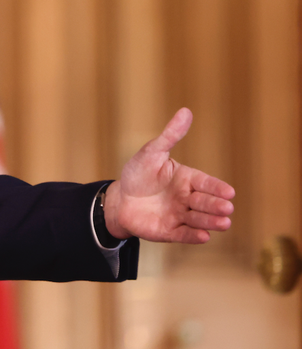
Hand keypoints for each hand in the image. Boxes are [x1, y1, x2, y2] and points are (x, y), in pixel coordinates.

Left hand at [105, 107, 234, 242]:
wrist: (119, 199)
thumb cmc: (138, 173)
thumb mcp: (152, 152)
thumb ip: (170, 135)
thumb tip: (186, 111)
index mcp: (187, 179)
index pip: (206, 183)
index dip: (217, 188)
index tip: (229, 191)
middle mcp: (188, 198)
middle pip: (205, 202)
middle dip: (217, 206)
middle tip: (227, 208)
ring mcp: (180, 216)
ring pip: (199, 219)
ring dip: (211, 222)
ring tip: (224, 223)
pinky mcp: (171, 232)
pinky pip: (184, 235)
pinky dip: (194, 236)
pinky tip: (204, 236)